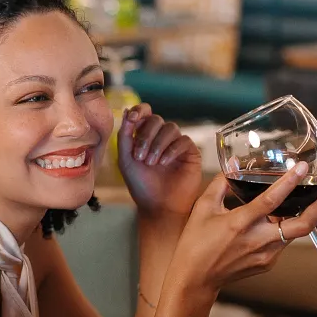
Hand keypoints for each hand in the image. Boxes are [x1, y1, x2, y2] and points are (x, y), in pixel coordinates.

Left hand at [116, 105, 201, 220]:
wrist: (158, 206)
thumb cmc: (141, 185)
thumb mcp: (126, 160)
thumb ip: (125, 136)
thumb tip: (127, 111)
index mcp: (145, 135)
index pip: (145, 112)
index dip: (139, 110)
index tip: (132, 118)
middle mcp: (161, 137)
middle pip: (156, 119)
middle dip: (146, 136)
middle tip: (139, 157)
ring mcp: (176, 143)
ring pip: (170, 128)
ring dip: (157, 145)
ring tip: (151, 163)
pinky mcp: (191, 152)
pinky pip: (183, 140)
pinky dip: (171, 150)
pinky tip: (164, 163)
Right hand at [167, 167, 316, 296]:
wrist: (195, 279)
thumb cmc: (196, 243)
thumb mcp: (203, 208)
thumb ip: (221, 183)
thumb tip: (233, 163)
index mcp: (240, 224)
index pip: (272, 200)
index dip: (290, 182)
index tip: (302, 168)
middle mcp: (258, 241)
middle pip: (302, 226)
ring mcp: (266, 255)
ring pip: (295, 233)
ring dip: (303, 215)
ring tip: (306, 199)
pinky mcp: (267, 263)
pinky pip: (283, 242)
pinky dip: (285, 228)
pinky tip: (280, 218)